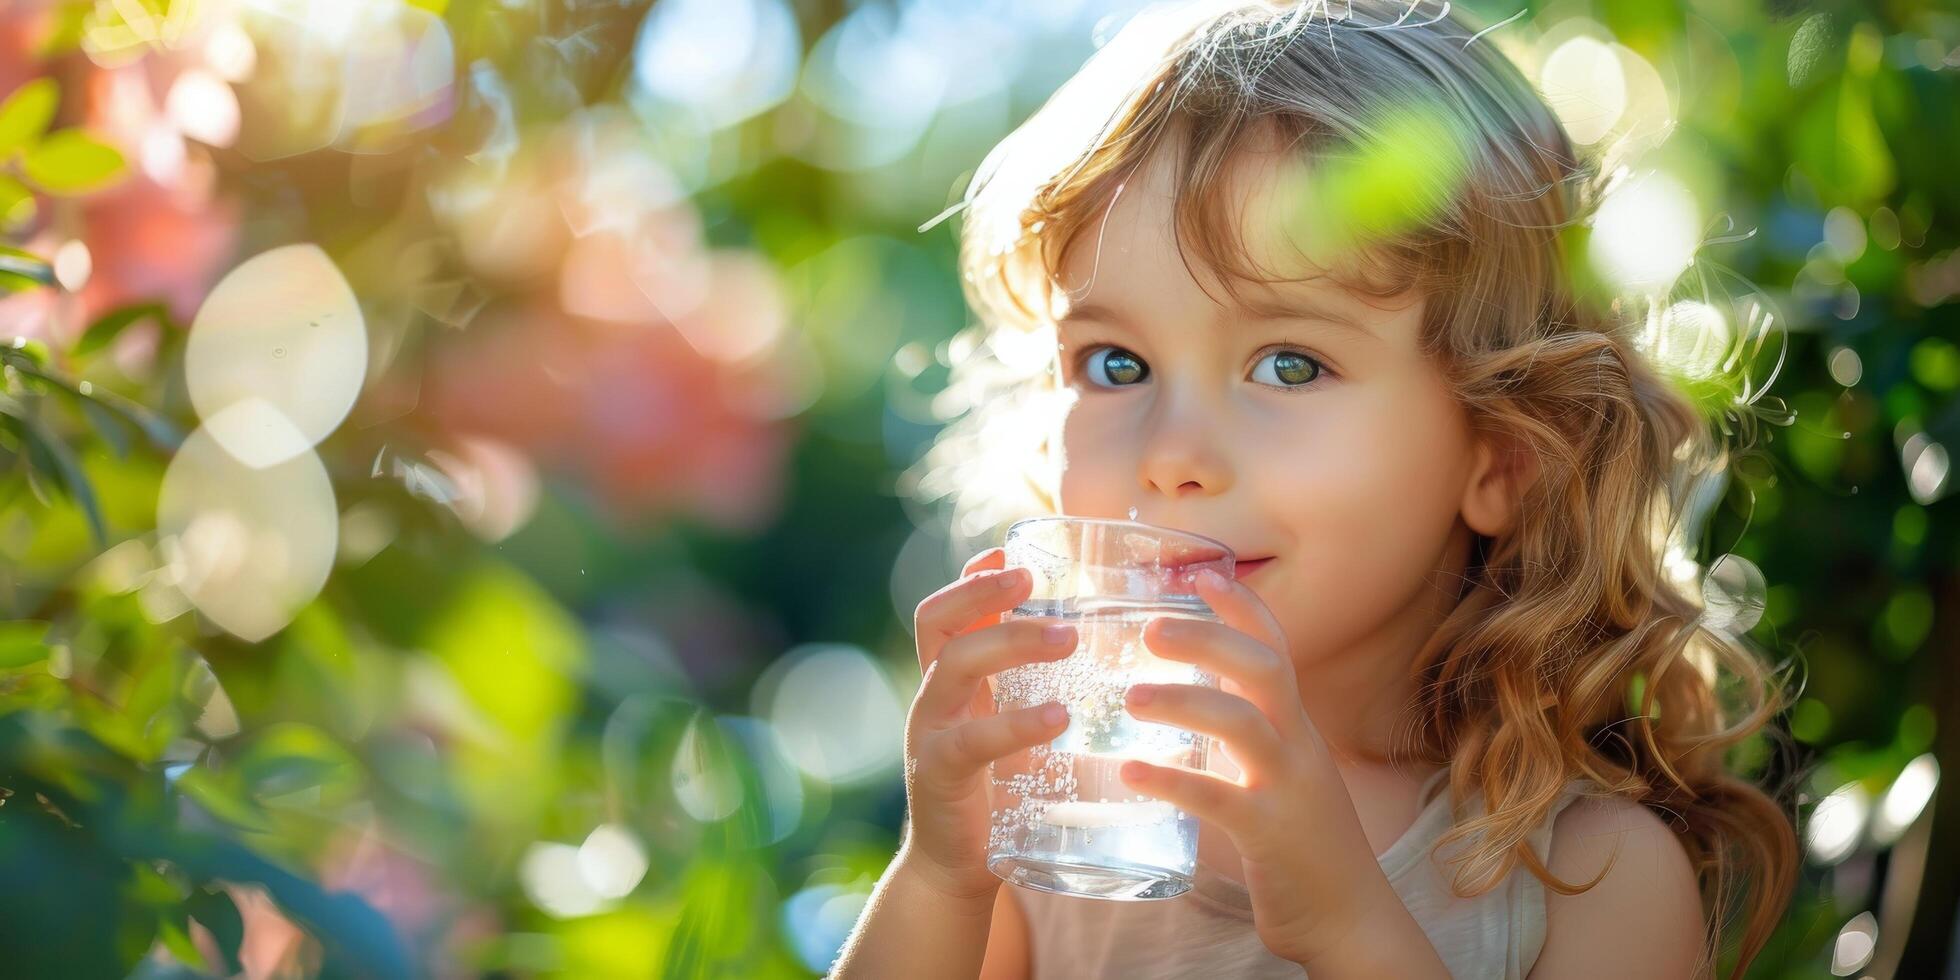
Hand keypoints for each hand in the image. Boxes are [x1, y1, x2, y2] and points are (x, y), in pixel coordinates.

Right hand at [899, 546, 1077, 902]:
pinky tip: (1059, 718)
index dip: (973, 577)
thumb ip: (1035, 689)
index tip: (1010, 550)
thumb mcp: (1009, 726)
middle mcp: (933, 697)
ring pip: (956, 665)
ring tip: (1068, 638)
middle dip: (985, 592)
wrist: (957, 869)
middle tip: (1035, 579)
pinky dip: (1016, 723)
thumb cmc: (998, 791)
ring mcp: (930, 734)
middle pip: (939, 620)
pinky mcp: (940, 777)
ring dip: (1010, 641)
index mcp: (950, 681)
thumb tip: (1101, 647)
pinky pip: (972, 740)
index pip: (946, 610)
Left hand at [1117, 567, 1409, 967]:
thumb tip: (1189, 707)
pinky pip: (1219, 798)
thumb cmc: (1304, 847)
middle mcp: (1298, 747)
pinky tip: (1129, 772)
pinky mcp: (1270, 835)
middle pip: (1263, 669)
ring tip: (1129, 696)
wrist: (1351, 920)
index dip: (1242, 606)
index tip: (1201, 571)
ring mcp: (1288, 789)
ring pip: (1242, 723)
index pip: (1276, 648)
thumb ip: (1246, 740)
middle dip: (1209, 638)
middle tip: (1150, 626)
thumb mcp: (1282, 777)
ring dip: (1183, 700)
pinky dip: (1172, 781)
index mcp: (1296, 729)